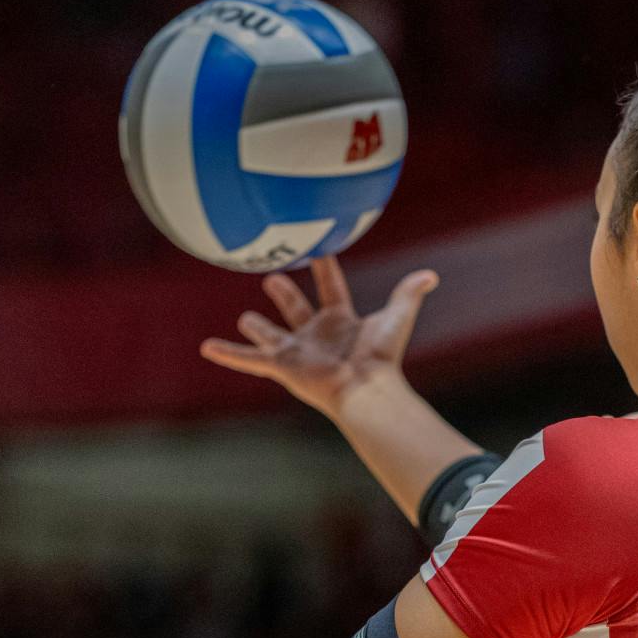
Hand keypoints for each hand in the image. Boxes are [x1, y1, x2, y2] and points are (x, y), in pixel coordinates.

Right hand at [200, 257, 439, 420]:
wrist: (366, 387)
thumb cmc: (382, 356)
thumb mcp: (396, 316)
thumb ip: (408, 293)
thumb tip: (431, 275)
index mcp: (342, 321)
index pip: (331, 287)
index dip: (325, 268)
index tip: (317, 249)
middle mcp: (318, 335)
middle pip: (298, 310)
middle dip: (285, 295)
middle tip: (272, 278)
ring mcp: (298, 351)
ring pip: (271, 335)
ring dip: (258, 327)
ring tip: (246, 318)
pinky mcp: (281, 366)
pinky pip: (248, 359)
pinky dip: (227, 354)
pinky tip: (206, 347)